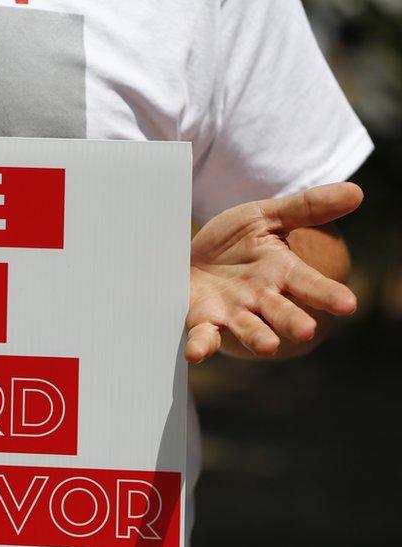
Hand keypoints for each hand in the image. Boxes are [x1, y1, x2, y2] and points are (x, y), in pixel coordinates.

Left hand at [185, 182, 362, 363]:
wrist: (192, 258)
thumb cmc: (235, 242)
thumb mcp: (266, 216)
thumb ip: (306, 207)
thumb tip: (356, 191)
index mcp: (281, 272)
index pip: (310, 284)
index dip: (328, 294)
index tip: (347, 304)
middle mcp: (261, 298)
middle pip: (281, 312)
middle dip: (293, 322)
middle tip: (305, 331)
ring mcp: (233, 312)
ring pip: (249, 328)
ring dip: (258, 338)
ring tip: (268, 346)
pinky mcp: (204, 320)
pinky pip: (203, 336)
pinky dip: (201, 345)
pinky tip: (196, 354)